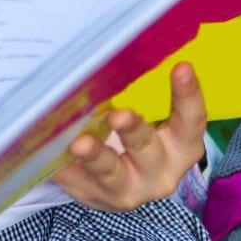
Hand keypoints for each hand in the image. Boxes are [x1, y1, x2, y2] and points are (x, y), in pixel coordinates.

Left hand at [53, 63, 206, 211]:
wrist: (124, 183)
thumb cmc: (140, 135)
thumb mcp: (153, 116)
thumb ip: (142, 89)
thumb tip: (119, 43)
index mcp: (181, 146)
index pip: (191, 120)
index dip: (188, 95)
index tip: (181, 67)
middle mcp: (160, 171)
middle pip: (148, 148)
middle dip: (133, 131)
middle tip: (119, 115)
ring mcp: (128, 189)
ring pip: (112, 173)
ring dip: (95, 156)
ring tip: (80, 143)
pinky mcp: (95, 197)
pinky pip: (76, 181)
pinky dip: (64, 166)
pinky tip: (50, 152)